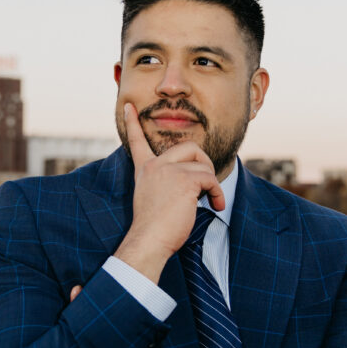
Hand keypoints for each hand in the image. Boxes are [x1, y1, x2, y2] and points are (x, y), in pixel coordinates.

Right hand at [114, 103, 224, 281]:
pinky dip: (217, 193)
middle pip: (189, 147)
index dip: (133, 123)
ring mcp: (169, 170)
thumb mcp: (153, 198)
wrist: (149, 240)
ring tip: (209, 201)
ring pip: (204, 166)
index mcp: (145, 170)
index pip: (137, 141)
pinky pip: (211, 179)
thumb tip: (194, 179)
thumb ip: (166, 183)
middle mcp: (155, 165)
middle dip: (204, 162)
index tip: (129, 107)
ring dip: (211, 185)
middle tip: (206, 182)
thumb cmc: (153, 228)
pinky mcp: (185, 179)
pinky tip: (215, 205)